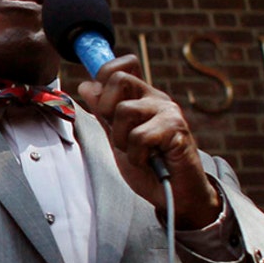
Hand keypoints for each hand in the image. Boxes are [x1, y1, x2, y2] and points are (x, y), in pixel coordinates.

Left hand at [77, 55, 220, 228]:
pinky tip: (149, 161)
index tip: (103, 107)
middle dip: (107, 111)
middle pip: (118, 79)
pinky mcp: (176, 128)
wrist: (175, 195)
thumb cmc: (150, 167)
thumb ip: (103, 113)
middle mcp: (155, 98)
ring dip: (123, 140)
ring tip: (137, 153)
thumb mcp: (118, 138)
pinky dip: (137, 155)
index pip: (120, 66)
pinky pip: (140, 135)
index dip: (103, 77)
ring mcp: (168, 111)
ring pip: (125, 109)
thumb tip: (86, 86)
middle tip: (120, 136)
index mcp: (141, 97)